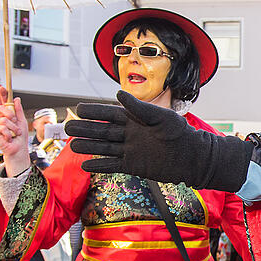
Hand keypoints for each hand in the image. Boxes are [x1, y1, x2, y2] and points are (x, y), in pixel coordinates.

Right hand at [0, 86, 29, 175]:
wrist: (18, 149)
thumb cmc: (20, 137)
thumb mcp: (22, 122)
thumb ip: (19, 111)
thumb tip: (17, 99)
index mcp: (8, 115)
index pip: (4, 103)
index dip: (2, 94)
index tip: (2, 87)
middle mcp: (1, 118)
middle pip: (2, 108)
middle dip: (11, 115)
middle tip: (15, 123)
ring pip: (4, 120)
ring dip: (13, 128)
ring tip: (15, 134)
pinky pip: (2, 128)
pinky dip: (9, 134)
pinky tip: (9, 138)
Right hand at [65, 90, 253, 191]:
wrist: (193, 158)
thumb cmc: (180, 134)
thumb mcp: (161, 117)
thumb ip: (140, 108)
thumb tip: (118, 94)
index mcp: (136, 119)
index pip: (110, 114)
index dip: (94, 111)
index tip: (78, 108)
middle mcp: (130, 134)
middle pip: (103, 131)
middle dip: (85, 129)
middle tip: (67, 127)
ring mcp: (130, 150)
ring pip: (104, 148)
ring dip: (88, 147)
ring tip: (72, 145)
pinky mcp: (133, 166)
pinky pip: (112, 165)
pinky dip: (99, 165)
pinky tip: (85, 165)